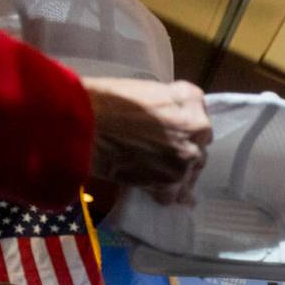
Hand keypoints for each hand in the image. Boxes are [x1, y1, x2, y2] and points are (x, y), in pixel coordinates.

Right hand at [82, 78, 211, 204]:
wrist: (85, 124)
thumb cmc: (107, 101)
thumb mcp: (147, 91)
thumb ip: (169, 108)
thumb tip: (170, 126)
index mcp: (191, 100)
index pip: (198, 120)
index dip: (185, 131)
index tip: (173, 137)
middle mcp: (196, 129)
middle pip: (198, 149)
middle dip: (183, 155)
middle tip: (163, 158)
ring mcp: (186, 157)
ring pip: (188, 174)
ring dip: (174, 177)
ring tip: (156, 178)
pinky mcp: (169, 181)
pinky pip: (172, 193)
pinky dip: (161, 193)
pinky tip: (149, 188)